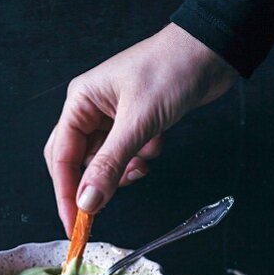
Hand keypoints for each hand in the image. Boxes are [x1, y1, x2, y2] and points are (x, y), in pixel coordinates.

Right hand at [44, 23, 237, 234]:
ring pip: (105, 162)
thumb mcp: (138, 122)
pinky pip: (127, 154)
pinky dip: (141, 158)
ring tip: (142, 162)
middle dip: (93, 184)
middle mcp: (91, 109)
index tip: (73, 224)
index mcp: (80, 101)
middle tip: (101, 210)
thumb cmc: (171, 70)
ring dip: (123, 170)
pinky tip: (157, 144)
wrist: (212, 51)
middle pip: (77, 161)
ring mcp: (113, 116)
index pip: (61, 157)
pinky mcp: (136, 122)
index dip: (65, 193)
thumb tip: (86, 202)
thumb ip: (110, 166)